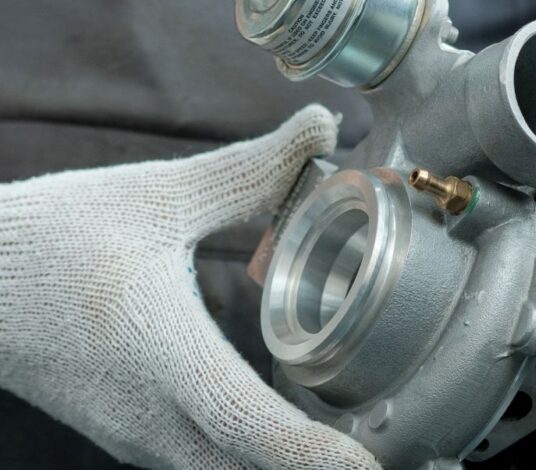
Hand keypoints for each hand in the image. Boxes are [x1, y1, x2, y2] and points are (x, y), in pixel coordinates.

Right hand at [0, 105, 379, 468]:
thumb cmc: (55, 239)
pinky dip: (251, 460)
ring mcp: (139, 436)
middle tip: (375, 454)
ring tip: (342, 449)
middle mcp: (154, 413)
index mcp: (165, 353)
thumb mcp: (160, 197)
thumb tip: (320, 127)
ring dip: (285, 469)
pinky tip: (281, 436)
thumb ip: (250, 170)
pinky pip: (206, 466)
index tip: (369, 469)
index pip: (252, 427)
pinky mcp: (132, 435)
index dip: (316, 456)